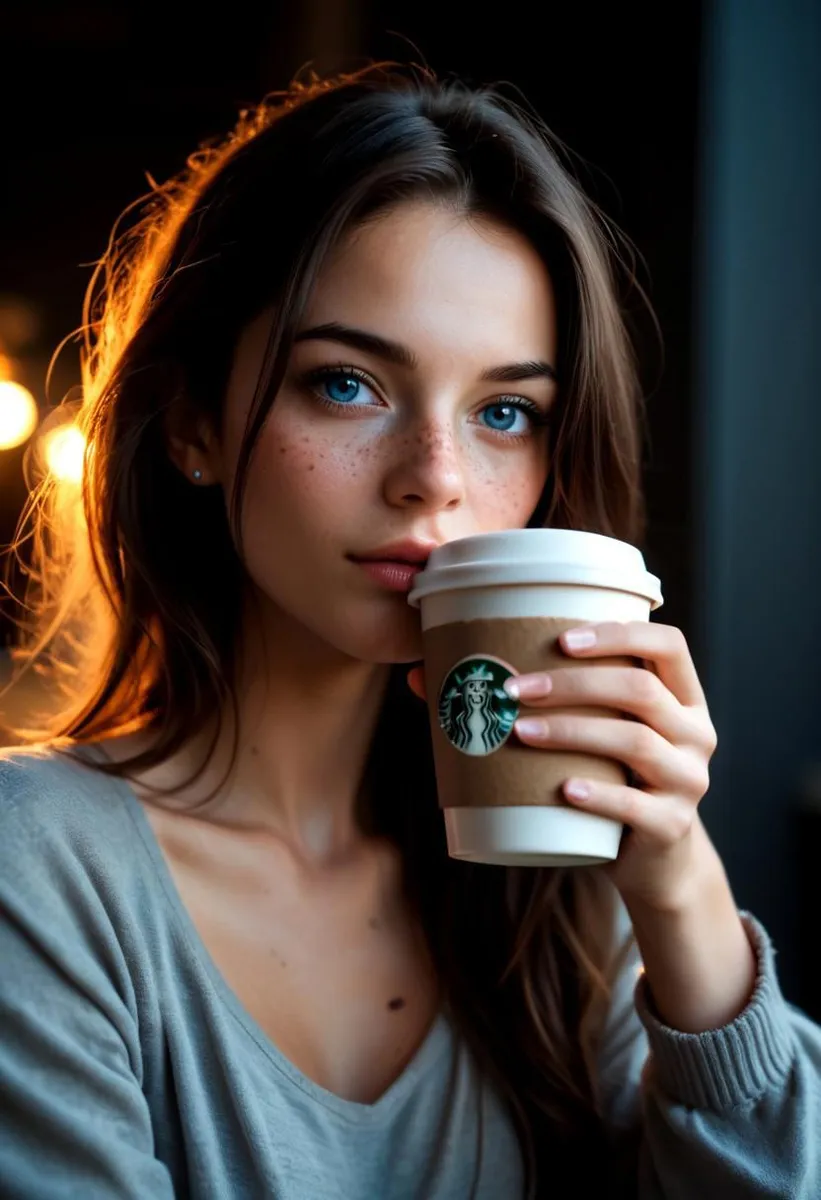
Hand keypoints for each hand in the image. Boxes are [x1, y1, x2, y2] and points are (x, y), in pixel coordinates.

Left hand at [407, 621, 719, 911]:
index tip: (562, 637)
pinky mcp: (672, 827)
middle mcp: (696, 733)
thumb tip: (421, 675)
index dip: (618, 633)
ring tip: (519, 731)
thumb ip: (532, 703)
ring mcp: (688, 781)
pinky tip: (562, 790)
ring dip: (573, 730)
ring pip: (636, 742)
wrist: (651, 863)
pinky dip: (598, 797)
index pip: (667, 644)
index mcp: (681, 697)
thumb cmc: (607, 780)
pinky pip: (637, 808)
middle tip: (515, 689)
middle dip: (573, 684)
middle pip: (640, 690)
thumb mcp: (589, 737)